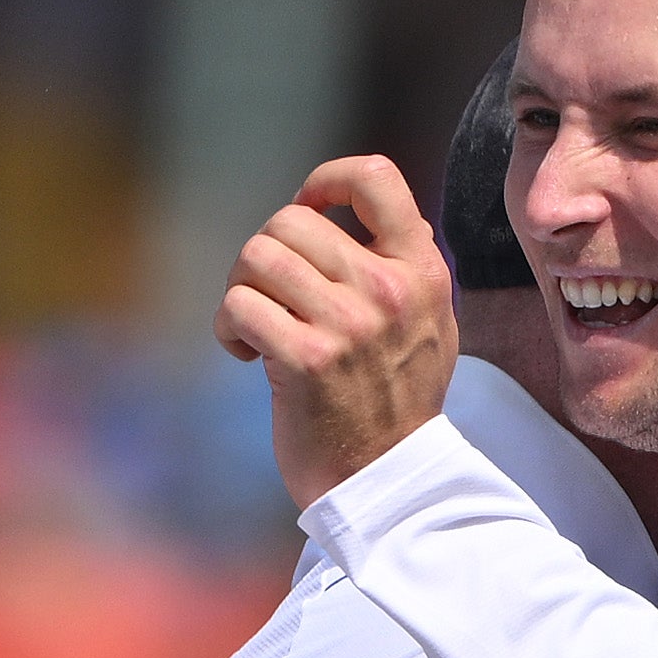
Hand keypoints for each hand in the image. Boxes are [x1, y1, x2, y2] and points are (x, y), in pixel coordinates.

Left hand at [217, 155, 454, 506]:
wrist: (386, 480)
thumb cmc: (397, 400)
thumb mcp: (429, 322)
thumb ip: (402, 265)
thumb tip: (354, 211)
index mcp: (422, 271)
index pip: (375, 177)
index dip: (325, 181)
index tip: (308, 210)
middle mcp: (389, 290)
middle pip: (291, 221)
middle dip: (264, 255)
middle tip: (270, 296)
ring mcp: (349, 326)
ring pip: (257, 257)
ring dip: (242, 290)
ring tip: (257, 326)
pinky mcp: (306, 361)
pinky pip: (240, 306)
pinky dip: (229, 327)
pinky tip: (247, 353)